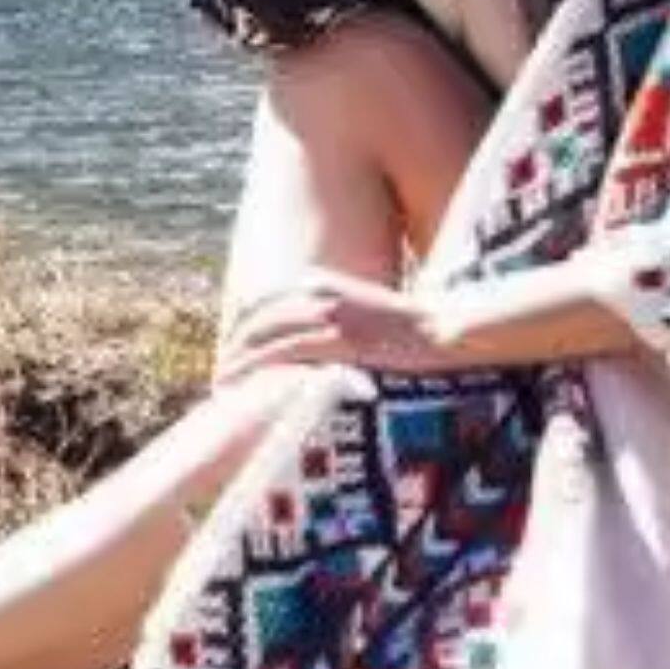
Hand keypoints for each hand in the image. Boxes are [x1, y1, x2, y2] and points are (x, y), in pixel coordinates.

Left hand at [217, 272, 457, 376]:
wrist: (449, 330)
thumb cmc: (417, 327)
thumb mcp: (369, 308)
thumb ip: (339, 313)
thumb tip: (318, 340)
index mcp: (324, 282)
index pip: (265, 303)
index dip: (242, 329)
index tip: (230, 352)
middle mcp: (319, 292)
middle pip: (257, 319)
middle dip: (234, 347)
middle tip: (220, 376)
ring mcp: (328, 314)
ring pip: (263, 336)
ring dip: (239, 362)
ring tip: (224, 386)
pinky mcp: (337, 339)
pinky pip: (284, 353)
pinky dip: (259, 369)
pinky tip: (247, 387)